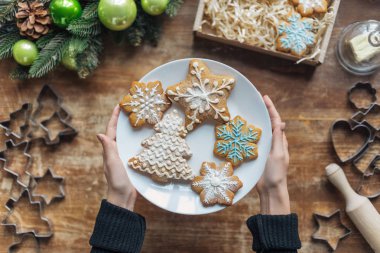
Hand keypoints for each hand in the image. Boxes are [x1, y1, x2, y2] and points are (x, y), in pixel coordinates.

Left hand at [97, 105, 136, 210]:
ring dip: (130, 130)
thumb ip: (108, 149)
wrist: (123, 197)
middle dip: (122, 121)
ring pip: (126, 140)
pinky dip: (137, 141)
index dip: (114, 118)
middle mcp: (116, 152)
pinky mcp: (131, 163)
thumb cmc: (116, 180)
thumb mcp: (112, 163)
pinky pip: (134, 148)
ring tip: (139, 120)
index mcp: (110, 150)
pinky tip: (146, 139)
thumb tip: (99, 134)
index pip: (111, 130)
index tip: (118, 106)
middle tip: (130, 109)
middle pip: (119, 132)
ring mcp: (123, 157)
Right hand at [256, 95, 289, 214]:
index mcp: (280, 141)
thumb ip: (278, 139)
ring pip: (261, 132)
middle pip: (269, 124)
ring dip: (256, 121)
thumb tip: (280, 122)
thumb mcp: (277, 154)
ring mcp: (265, 149)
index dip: (271, 109)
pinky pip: (253, 141)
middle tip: (255, 101)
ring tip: (248, 112)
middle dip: (264, 112)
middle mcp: (274, 143)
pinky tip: (242, 131)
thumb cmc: (275, 173)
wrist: (270, 190)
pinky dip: (250, 133)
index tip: (264, 97)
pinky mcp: (258, 155)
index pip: (276, 121)